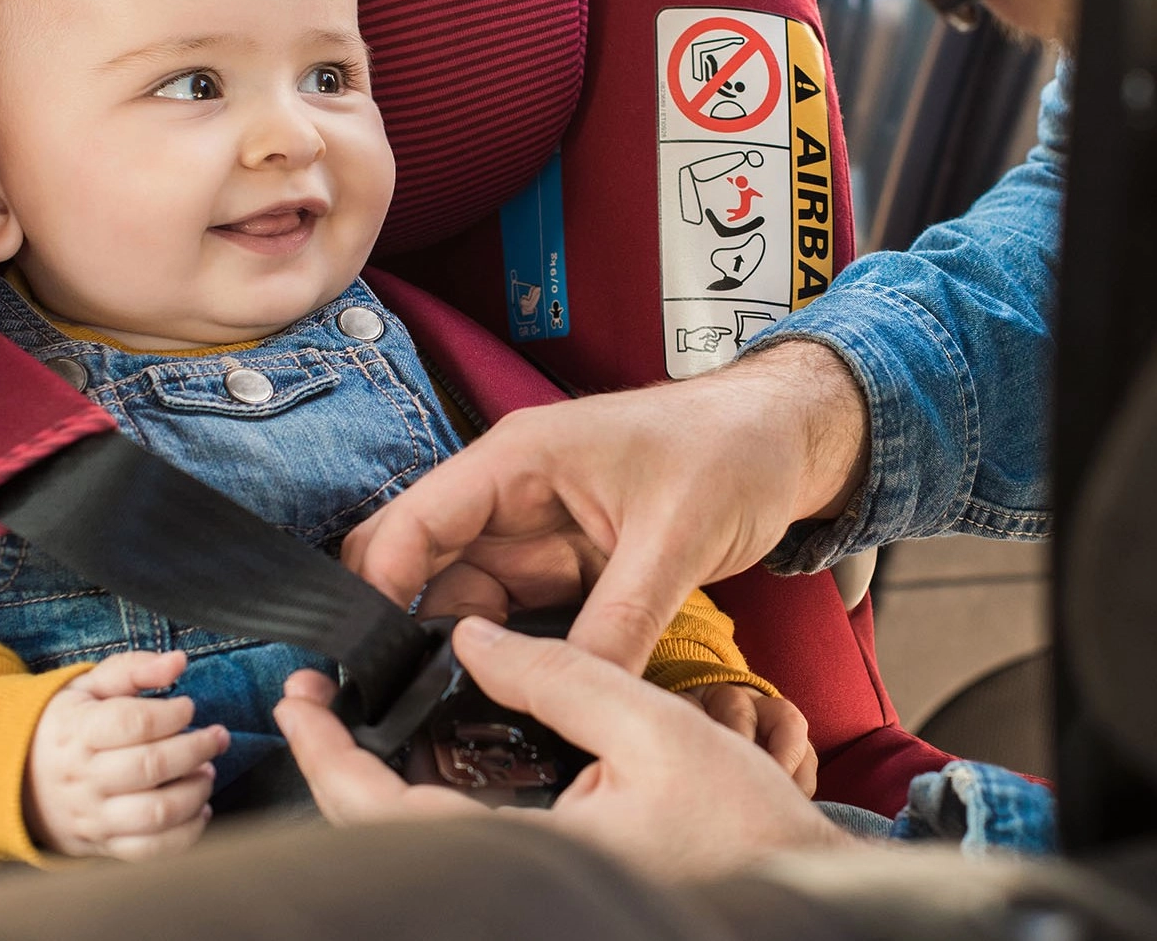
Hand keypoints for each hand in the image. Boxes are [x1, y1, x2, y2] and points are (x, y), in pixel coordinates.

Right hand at [25, 651, 230, 860]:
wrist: (18, 780)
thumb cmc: (66, 727)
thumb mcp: (87, 688)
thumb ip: (133, 669)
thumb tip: (177, 662)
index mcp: (76, 732)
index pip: (132, 723)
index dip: (171, 713)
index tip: (187, 706)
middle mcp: (83, 778)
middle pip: (151, 767)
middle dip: (197, 749)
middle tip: (216, 737)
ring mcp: (93, 816)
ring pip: (156, 813)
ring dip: (196, 791)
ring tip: (206, 771)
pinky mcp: (104, 845)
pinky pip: (152, 850)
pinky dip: (187, 832)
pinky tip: (199, 808)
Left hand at [276, 617, 858, 879]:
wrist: (799, 884)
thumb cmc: (745, 824)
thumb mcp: (657, 726)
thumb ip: (560, 675)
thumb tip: (472, 638)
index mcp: (530, 855)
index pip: (386, 814)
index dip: (328, 756)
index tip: (299, 701)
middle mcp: (517, 879)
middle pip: (385, 834)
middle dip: (337, 765)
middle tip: (314, 700)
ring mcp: (531, 884)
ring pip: (419, 840)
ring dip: (378, 781)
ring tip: (360, 715)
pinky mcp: (549, 882)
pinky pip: (461, 843)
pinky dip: (428, 797)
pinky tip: (432, 751)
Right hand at [341, 341, 869, 669]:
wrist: (788, 440)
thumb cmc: (733, 450)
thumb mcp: (677, 539)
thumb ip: (621, 621)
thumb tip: (577, 692)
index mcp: (519, 461)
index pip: (415, 523)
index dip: (380, 591)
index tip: (368, 665)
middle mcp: (514, 496)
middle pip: (426, 569)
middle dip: (410, 634)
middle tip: (408, 708)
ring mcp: (539, 534)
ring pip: (470, 603)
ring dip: (466, 655)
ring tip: (460, 716)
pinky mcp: (568, 566)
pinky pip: (520, 619)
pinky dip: (514, 657)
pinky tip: (514, 698)